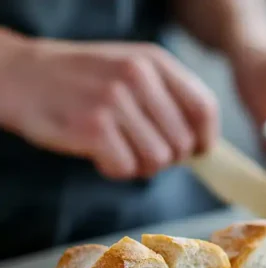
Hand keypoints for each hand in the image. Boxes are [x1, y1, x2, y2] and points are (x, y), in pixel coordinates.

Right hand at [0, 37, 218, 178]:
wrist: (20, 75)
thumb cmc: (83, 79)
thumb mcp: (131, 69)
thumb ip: (169, 97)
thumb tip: (203, 142)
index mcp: (154, 61)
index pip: (204, 107)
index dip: (206, 138)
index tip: (198, 151)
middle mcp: (137, 77)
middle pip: (183, 142)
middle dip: (167, 156)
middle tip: (141, 148)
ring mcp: (114, 101)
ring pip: (158, 159)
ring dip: (141, 165)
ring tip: (119, 148)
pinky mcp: (93, 128)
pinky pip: (127, 168)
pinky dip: (115, 169)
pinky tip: (100, 154)